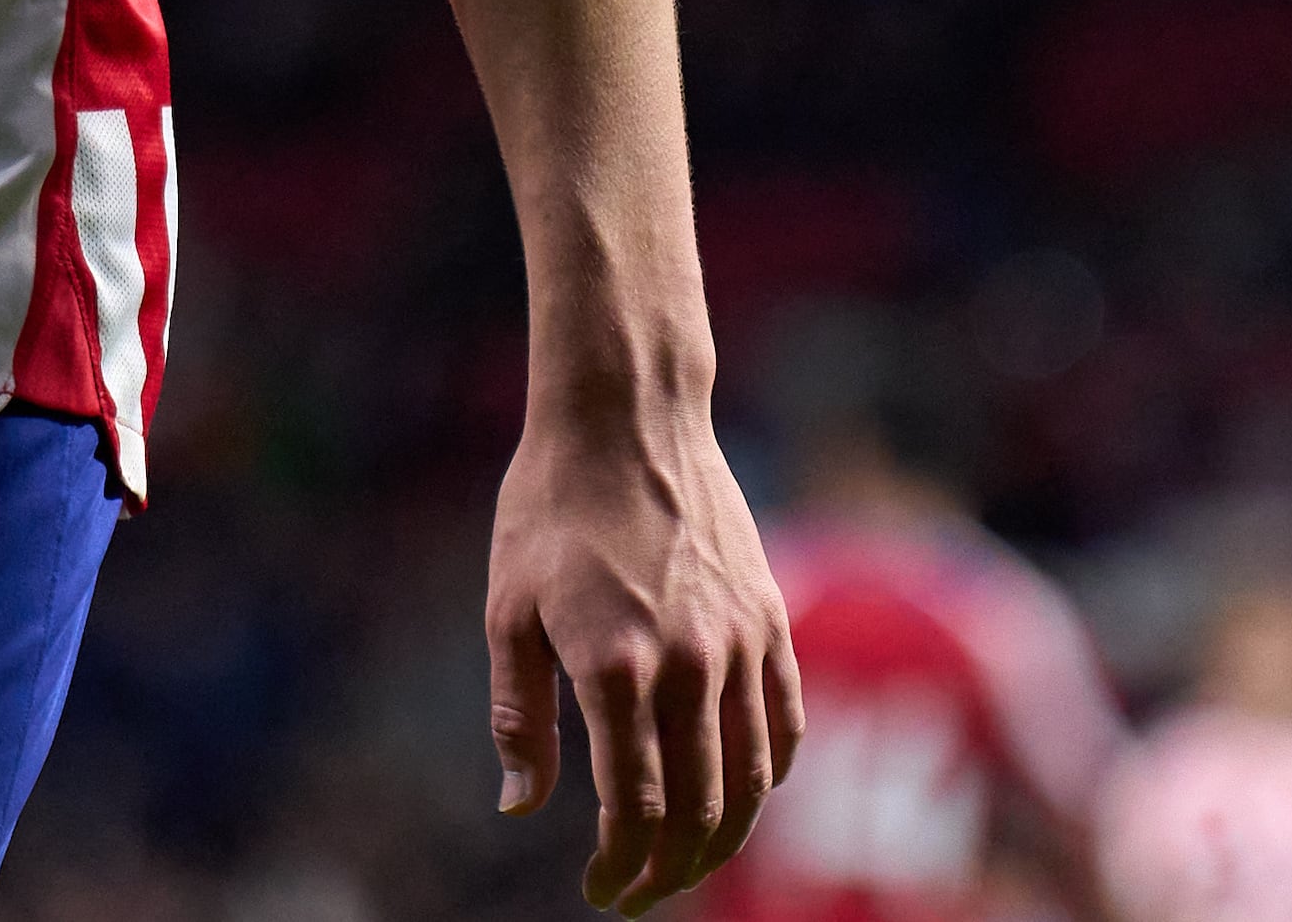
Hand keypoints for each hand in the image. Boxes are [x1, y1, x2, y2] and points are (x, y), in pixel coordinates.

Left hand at [489, 389, 802, 910]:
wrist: (625, 416)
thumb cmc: (548, 509)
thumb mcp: (507, 609)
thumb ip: (519, 716)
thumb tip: (521, 808)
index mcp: (617, 667)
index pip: (635, 808)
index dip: (622, 866)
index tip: (600, 890)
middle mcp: (691, 663)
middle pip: (701, 810)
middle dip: (671, 871)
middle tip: (640, 893)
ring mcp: (741, 642)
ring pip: (753, 780)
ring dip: (723, 839)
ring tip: (686, 862)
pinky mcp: (771, 619)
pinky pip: (784, 723)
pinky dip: (768, 778)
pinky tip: (739, 796)